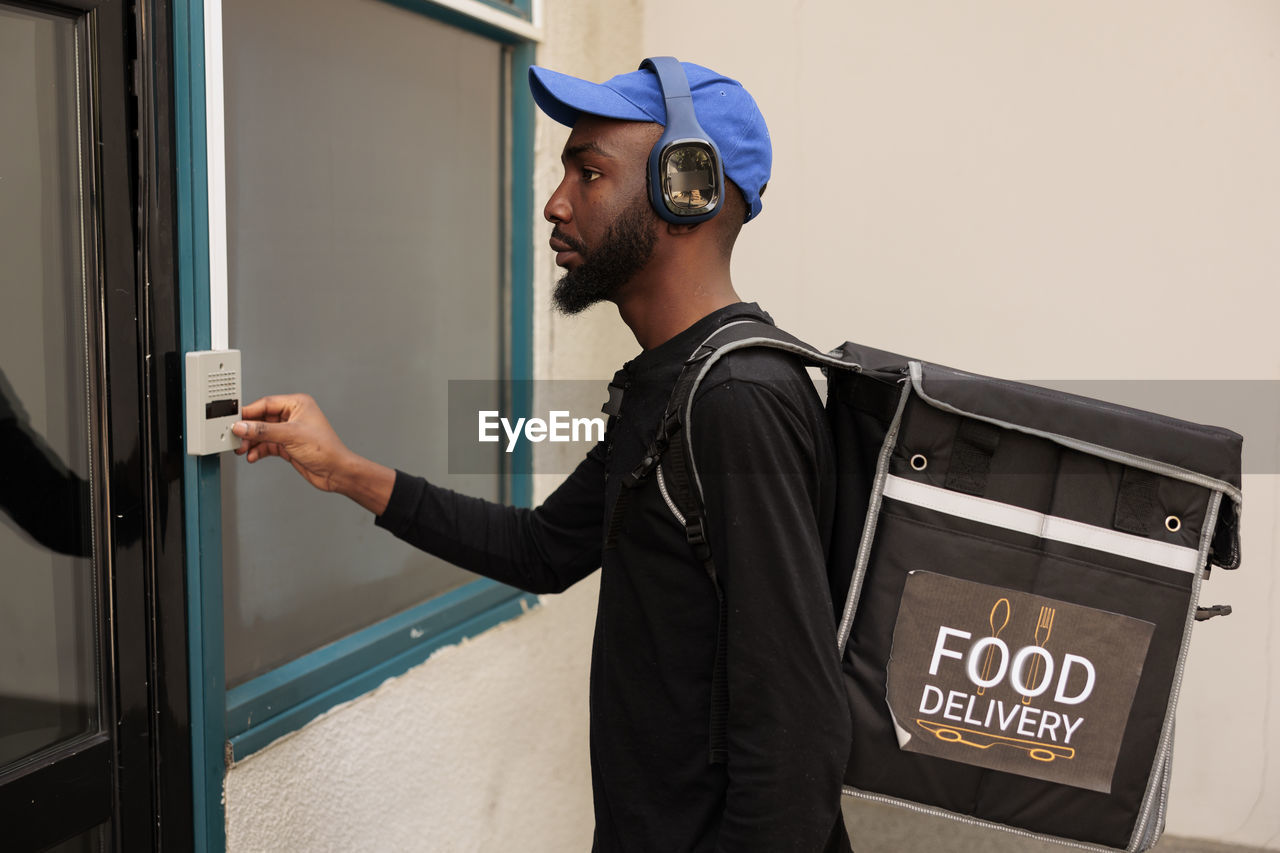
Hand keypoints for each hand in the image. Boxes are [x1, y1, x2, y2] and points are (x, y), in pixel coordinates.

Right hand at [232, 394, 352, 492]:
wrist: (335, 472)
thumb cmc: (325, 449)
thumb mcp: (290, 436)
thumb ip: (263, 431)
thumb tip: (242, 426)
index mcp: (297, 404)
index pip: (266, 403)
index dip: (248, 412)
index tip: (233, 420)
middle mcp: (292, 416)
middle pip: (261, 419)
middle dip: (248, 430)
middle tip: (235, 438)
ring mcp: (289, 431)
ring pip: (262, 433)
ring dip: (251, 442)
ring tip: (242, 449)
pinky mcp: (287, 446)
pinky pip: (267, 445)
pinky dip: (258, 450)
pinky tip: (252, 456)